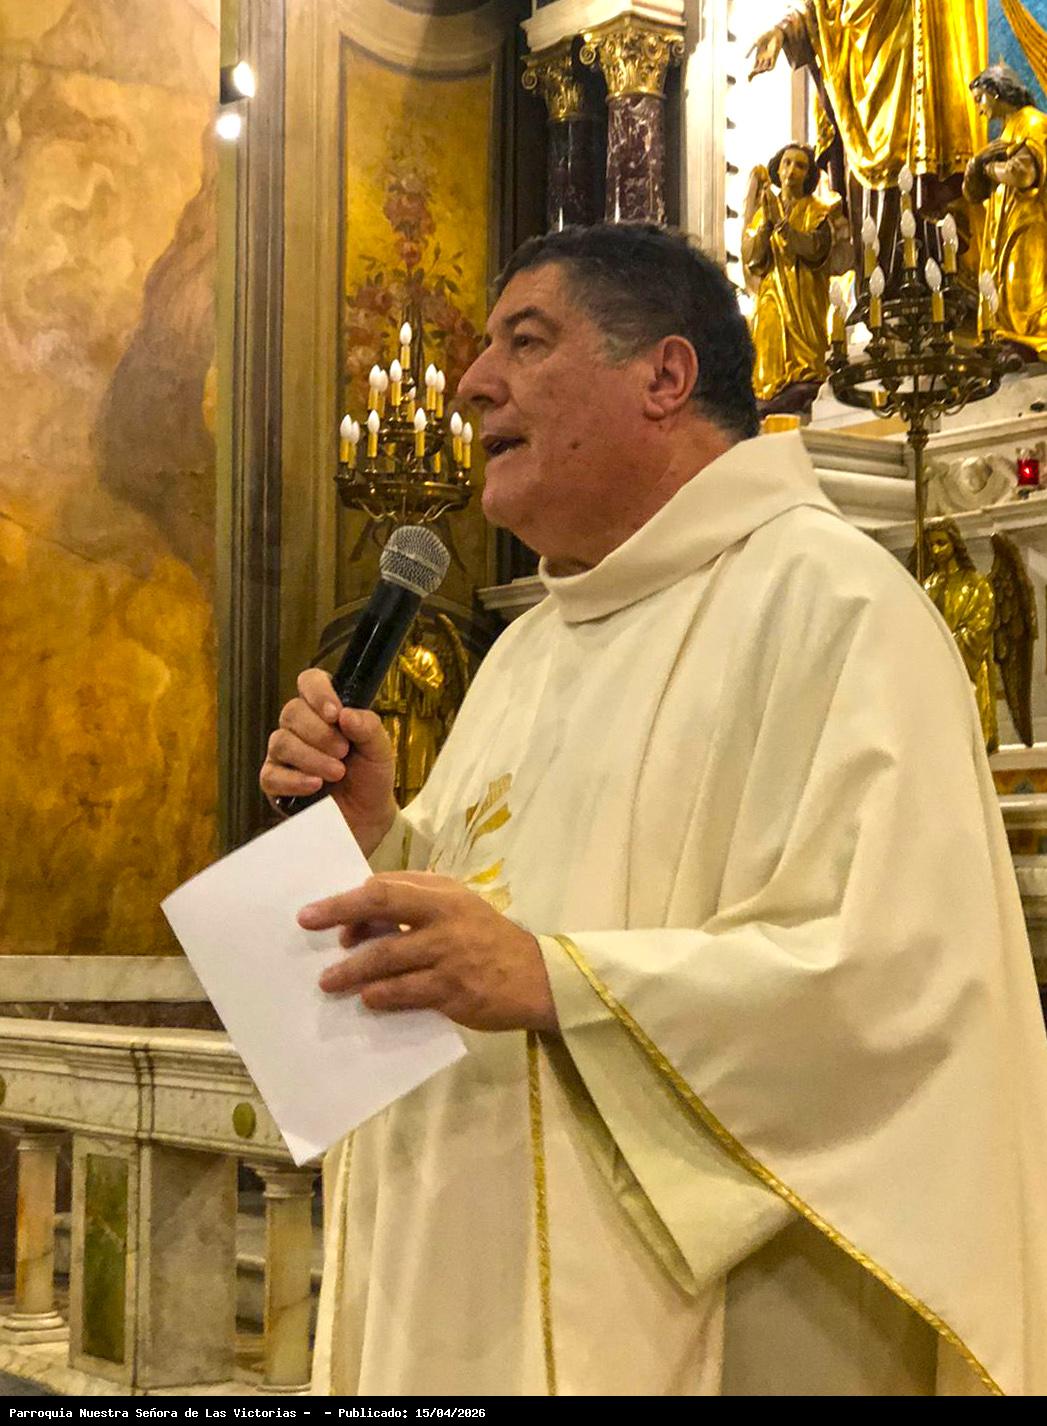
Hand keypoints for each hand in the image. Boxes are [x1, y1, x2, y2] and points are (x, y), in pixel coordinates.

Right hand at [260, 668, 397, 854]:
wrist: (368, 818)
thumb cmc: (371, 777)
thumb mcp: (380, 751)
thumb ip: (368, 728)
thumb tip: (346, 714)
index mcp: (324, 711)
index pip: (309, 682)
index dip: (318, 692)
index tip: (335, 713)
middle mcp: (299, 727)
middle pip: (292, 711)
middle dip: (320, 733)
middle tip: (344, 752)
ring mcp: (283, 755)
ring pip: (280, 742)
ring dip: (312, 757)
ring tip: (337, 773)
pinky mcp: (275, 783)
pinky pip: (271, 775)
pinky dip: (295, 780)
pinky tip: (315, 785)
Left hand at [299, 872, 558, 1033]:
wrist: (536, 978)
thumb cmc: (487, 939)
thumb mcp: (458, 906)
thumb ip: (416, 901)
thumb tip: (360, 911)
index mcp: (443, 893)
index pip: (386, 886)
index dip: (349, 900)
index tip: (318, 914)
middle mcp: (444, 917)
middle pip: (382, 905)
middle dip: (340, 913)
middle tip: (307, 925)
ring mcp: (449, 954)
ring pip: (387, 958)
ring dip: (352, 970)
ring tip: (329, 981)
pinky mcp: (453, 990)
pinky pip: (406, 992)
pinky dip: (381, 996)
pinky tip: (367, 1000)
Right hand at [747, 26, 783, 78]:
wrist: (774, 31)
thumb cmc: (765, 35)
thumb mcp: (755, 42)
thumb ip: (750, 50)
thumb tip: (744, 58)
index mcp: (758, 57)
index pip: (753, 69)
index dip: (750, 75)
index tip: (748, 81)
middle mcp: (763, 60)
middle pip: (758, 71)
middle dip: (754, 74)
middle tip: (751, 74)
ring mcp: (769, 59)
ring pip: (764, 69)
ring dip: (760, 70)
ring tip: (758, 69)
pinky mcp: (775, 57)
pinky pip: (772, 66)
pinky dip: (768, 68)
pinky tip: (765, 68)